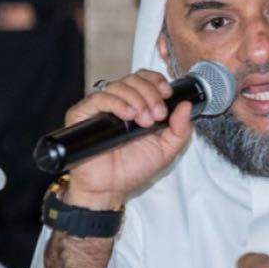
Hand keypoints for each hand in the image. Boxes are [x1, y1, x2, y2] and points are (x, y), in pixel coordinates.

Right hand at [64, 70, 193, 209]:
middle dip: (150, 94)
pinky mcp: (82, 114)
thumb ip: (180, 129)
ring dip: (137, 99)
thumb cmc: (133, 170)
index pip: (144, 78)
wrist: (110, 188)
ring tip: (144, 120)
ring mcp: (100, 108)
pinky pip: (99, 98)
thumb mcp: (166, 149)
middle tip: (157, 115)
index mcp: (137, 106)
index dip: (156, 81)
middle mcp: (118, 103)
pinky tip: (127, 115)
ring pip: (118, 85)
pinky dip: (117, 103)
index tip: (167, 94)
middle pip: (133, 79)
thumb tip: (187, 105)